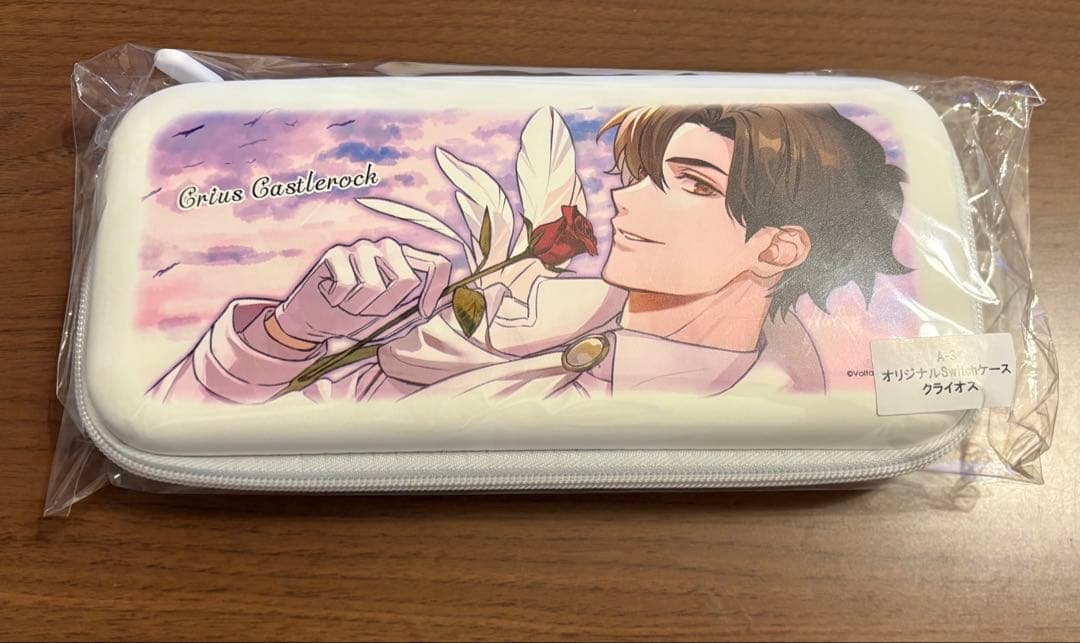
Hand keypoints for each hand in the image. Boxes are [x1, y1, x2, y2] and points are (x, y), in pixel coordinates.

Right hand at [271, 238, 451, 345]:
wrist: (314, 320)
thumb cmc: (355, 317)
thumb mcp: (391, 319)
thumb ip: (417, 309)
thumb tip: (450, 301)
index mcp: (405, 261)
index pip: (436, 263)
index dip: (435, 289)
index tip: (421, 312)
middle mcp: (386, 247)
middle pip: (406, 279)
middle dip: (386, 305)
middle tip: (366, 309)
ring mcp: (361, 247)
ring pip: (374, 285)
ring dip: (359, 306)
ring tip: (348, 303)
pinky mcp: (336, 253)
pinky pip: (347, 284)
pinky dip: (340, 300)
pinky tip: (332, 296)